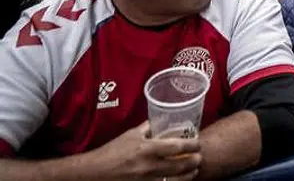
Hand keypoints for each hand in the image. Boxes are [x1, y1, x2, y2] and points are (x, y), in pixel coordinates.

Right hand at [87, 122, 201, 180]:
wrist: (92, 173)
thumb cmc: (110, 152)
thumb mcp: (130, 135)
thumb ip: (148, 128)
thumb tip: (162, 119)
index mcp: (146, 149)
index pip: (177, 146)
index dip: (192, 145)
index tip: (198, 143)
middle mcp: (148, 166)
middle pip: (181, 165)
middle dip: (195, 161)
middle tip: (200, 157)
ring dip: (188, 176)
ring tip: (194, 171)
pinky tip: (178, 180)